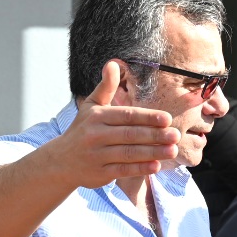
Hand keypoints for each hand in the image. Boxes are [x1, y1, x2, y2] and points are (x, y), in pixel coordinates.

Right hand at [56, 61, 179, 188]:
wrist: (60, 161)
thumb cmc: (82, 129)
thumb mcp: (91, 106)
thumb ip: (106, 87)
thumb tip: (112, 63)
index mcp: (97, 117)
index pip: (126, 116)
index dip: (147, 117)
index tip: (167, 119)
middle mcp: (96, 135)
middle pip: (130, 135)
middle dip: (155, 135)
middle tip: (176, 135)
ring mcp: (97, 155)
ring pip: (129, 153)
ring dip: (152, 152)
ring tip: (172, 151)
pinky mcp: (100, 173)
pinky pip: (123, 170)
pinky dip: (140, 168)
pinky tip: (156, 166)